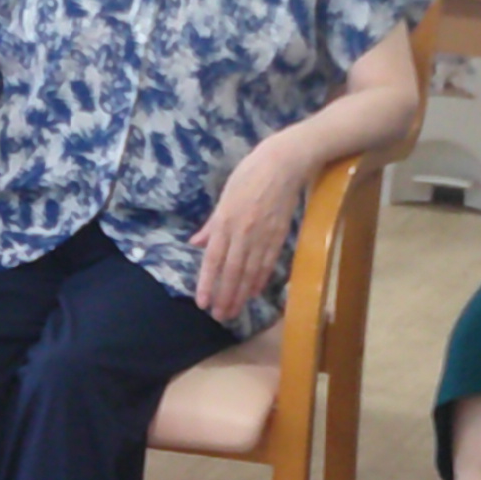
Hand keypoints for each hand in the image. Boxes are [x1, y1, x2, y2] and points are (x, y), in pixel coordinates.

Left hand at [190, 140, 309, 323]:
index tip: (202, 303)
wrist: (285, 163)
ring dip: (241, 294)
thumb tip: (196, 243)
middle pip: (232, 272)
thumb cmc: (250, 174)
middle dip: (224, 296)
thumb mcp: (225, 196)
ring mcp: (263, 236)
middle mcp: (243, 233)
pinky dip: (260, 280)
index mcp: (225, 221)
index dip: (207, 283)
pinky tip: (253, 293)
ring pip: (250, 272)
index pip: (213, 259)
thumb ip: (212, 223)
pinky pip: (267, 263)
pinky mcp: (279, 235)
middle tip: (219, 316)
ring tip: (234, 311)